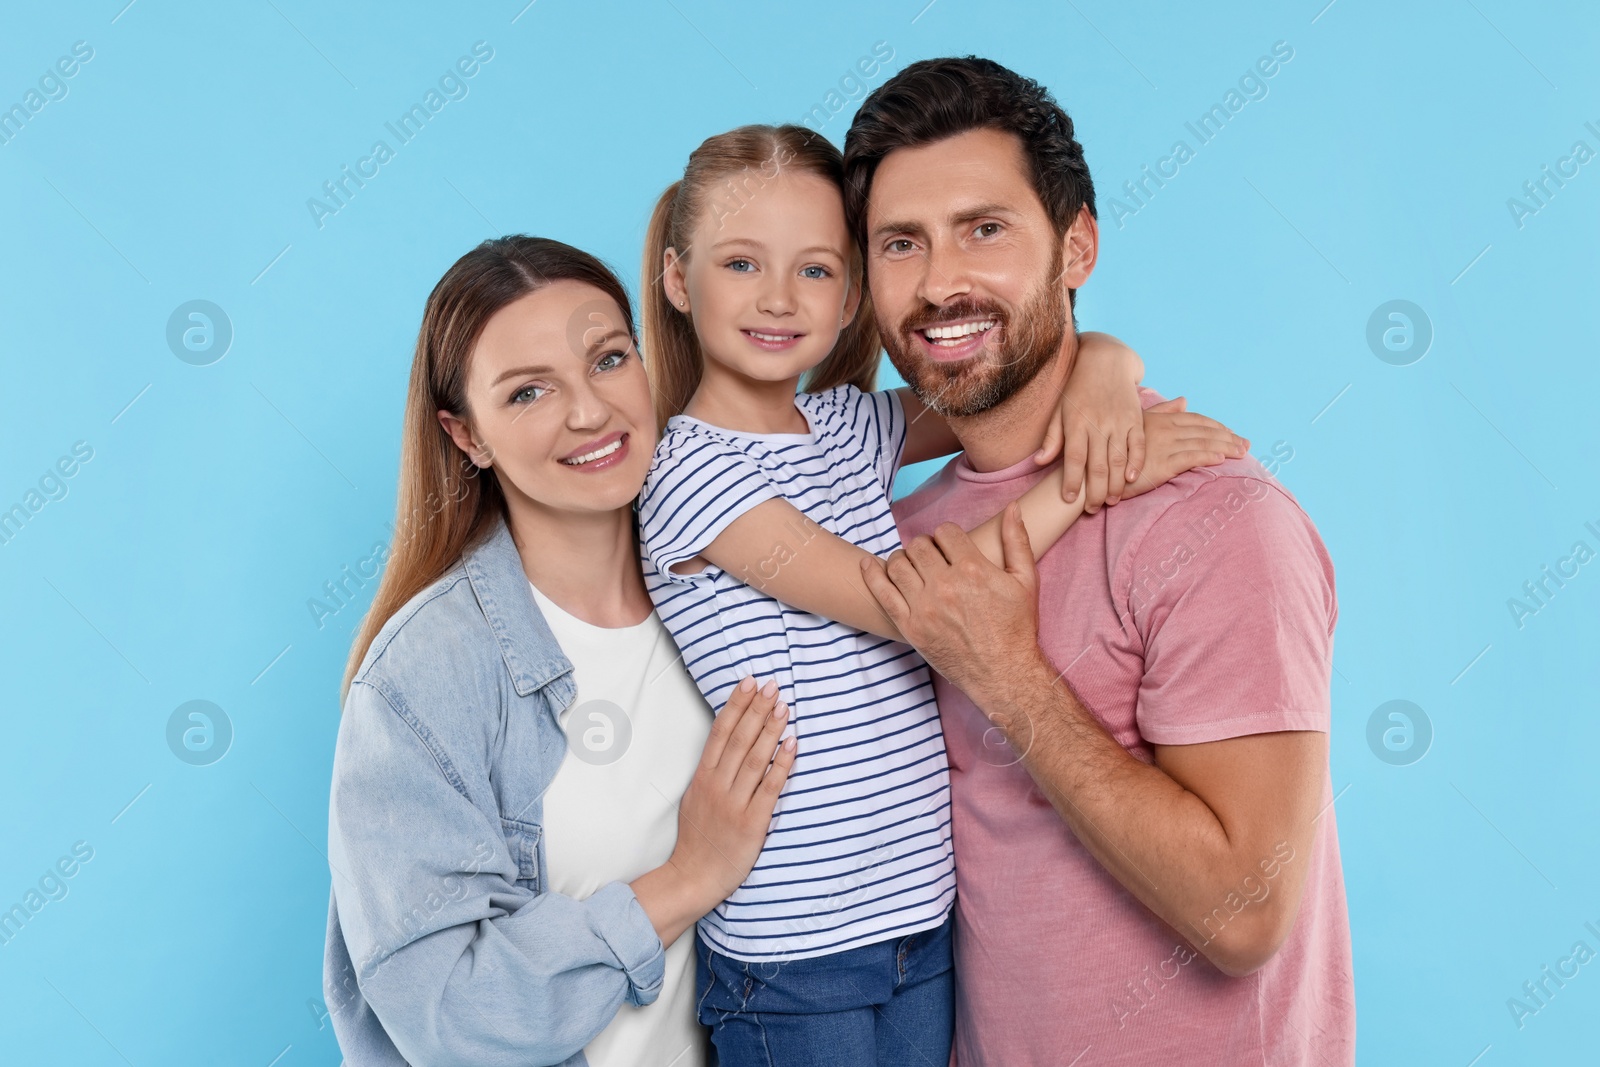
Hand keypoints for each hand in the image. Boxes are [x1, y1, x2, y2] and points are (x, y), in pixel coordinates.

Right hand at [669, 677, 795, 904]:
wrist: (693, 877)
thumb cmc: (698, 839)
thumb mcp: (695, 798)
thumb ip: (712, 772)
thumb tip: (731, 743)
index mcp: (702, 778)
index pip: (720, 732)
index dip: (736, 705)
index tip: (749, 682)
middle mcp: (717, 786)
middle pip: (739, 739)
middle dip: (756, 709)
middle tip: (771, 685)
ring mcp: (734, 804)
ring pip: (755, 758)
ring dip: (770, 729)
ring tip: (783, 706)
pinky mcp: (752, 822)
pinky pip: (769, 787)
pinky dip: (782, 764)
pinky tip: (792, 744)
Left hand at [861, 503, 1046, 707]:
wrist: (1003, 673)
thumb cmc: (1016, 628)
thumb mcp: (1026, 581)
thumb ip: (1017, 541)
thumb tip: (1013, 508)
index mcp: (972, 569)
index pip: (945, 531)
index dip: (947, 535)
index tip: (950, 547)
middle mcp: (945, 585)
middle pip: (919, 545)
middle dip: (925, 546)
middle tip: (931, 559)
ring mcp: (924, 607)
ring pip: (898, 564)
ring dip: (902, 559)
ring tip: (912, 568)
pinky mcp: (910, 627)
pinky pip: (882, 593)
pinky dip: (872, 574)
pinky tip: (868, 565)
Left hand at [1034, 331, 1144, 513]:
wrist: (1105, 360)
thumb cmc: (1078, 388)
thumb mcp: (1060, 409)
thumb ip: (1052, 437)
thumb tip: (1038, 462)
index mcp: (1076, 423)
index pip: (1073, 459)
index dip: (1071, 481)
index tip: (1068, 500)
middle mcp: (1098, 423)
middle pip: (1096, 465)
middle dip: (1093, 491)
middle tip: (1092, 509)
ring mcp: (1118, 421)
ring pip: (1118, 459)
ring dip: (1115, 483)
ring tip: (1111, 501)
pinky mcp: (1135, 417)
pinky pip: (1137, 444)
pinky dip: (1136, 462)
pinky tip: (1133, 479)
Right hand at [1120, 398, 1248, 499]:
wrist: (1096, 470)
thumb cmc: (1114, 449)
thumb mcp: (1138, 423)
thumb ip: (1162, 411)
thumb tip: (1183, 400)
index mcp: (1160, 420)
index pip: (1196, 421)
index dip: (1217, 427)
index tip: (1232, 434)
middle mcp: (1165, 430)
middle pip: (1204, 431)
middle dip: (1228, 437)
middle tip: (1246, 445)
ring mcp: (1164, 446)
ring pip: (1203, 443)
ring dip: (1226, 447)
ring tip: (1242, 452)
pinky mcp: (1161, 464)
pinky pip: (1191, 457)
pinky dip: (1208, 456)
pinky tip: (1222, 459)